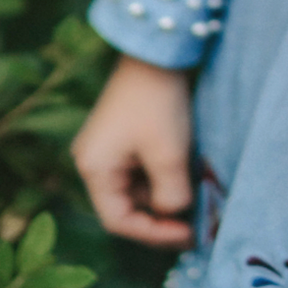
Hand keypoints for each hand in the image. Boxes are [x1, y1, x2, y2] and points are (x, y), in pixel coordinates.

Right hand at [72, 55, 193, 247]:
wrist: (156, 53)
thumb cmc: (158, 104)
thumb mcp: (169, 155)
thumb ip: (171, 195)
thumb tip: (175, 213)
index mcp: (94, 169)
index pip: (118, 221)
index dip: (153, 234)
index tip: (187, 235)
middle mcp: (93, 161)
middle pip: (125, 206)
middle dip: (159, 217)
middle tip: (194, 225)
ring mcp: (106, 148)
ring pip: (135, 189)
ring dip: (163, 196)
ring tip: (194, 200)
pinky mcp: (122, 136)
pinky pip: (139, 170)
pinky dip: (161, 178)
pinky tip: (184, 177)